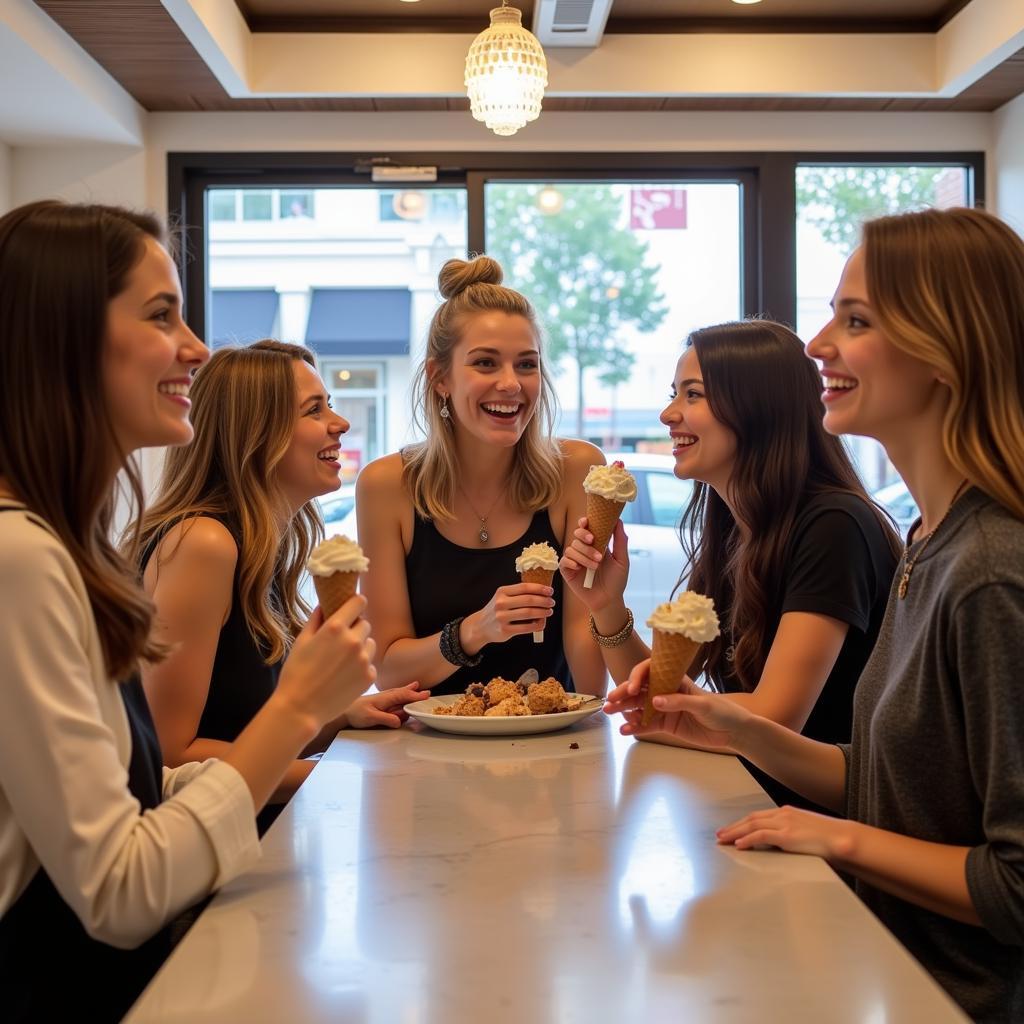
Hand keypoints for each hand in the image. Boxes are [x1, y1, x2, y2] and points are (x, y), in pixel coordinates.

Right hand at [276, 596, 376, 727]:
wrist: (301, 709)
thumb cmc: (296, 674)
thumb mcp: (301, 642)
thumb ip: (315, 620)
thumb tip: (324, 606)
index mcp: (335, 627)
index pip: (359, 602)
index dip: (355, 604)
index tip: (352, 609)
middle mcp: (353, 640)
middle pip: (364, 624)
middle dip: (355, 629)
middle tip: (340, 642)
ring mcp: (363, 659)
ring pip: (370, 643)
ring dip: (360, 647)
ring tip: (341, 661)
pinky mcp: (369, 676)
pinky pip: (370, 663)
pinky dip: (361, 666)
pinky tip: (344, 675)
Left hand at [345, 683, 429, 728]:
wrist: (343, 711)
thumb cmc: (355, 713)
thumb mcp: (370, 718)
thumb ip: (386, 719)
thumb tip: (400, 721)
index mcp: (385, 698)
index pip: (404, 695)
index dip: (415, 696)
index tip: (426, 696)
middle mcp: (385, 696)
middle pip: (403, 693)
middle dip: (415, 693)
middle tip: (428, 693)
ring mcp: (383, 698)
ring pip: (399, 693)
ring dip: (409, 692)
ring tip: (417, 686)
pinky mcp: (381, 701)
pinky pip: (395, 695)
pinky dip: (403, 692)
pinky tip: (407, 689)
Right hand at [461, 583, 554, 653]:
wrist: (481, 626)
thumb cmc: (497, 610)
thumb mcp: (502, 597)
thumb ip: (518, 594)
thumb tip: (542, 592)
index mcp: (502, 592)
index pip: (524, 587)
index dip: (539, 588)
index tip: (550, 591)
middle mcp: (501, 603)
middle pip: (528, 600)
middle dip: (543, 601)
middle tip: (552, 602)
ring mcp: (502, 617)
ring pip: (529, 613)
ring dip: (542, 612)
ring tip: (549, 611)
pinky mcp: (505, 630)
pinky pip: (526, 627)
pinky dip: (537, 625)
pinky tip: (541, 622)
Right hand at [559, 517, 629, 612]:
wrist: (609, 601)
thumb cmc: (616, 581)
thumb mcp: (622, 560)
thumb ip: (620, 541)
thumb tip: (618, 520)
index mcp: (595, 545)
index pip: (586, 528)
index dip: (584, 523)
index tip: (587, 522)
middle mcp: (583, 550)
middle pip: (576, 535)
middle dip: (584, 536)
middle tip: (593, 541)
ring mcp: (574, 560)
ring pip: (571, 548)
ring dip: (584, 554)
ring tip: (596, 565)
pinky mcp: (567, 571)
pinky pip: (564, 561)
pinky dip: (571, 562)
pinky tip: (579, 568)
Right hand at [603, 658, 750, 749]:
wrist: (733, 731)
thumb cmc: (722, 710)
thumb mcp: (702, 704)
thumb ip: (678, 702)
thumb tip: (655, 701)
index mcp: (675, 679)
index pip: (650, 672)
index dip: (637, 678)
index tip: (631, 689)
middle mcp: (666, 691)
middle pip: (640, 690)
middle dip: (623, 694)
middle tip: (609, 702)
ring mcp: (664, 708)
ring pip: (640, 707)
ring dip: (624, 710)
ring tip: (610, 714)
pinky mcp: (666, 725)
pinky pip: (647, 725)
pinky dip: (635, 727)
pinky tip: (624, 731)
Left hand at [716, 806, 856, 860]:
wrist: (843, 838)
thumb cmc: (828, 839)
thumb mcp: (805, 832)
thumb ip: (790, 834)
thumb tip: (779, 844)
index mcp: (787, 812)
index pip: (758, 816)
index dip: (742, 822)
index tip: (731, 829)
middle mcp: (783, 814)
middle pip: (751, 818)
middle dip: (734, 826)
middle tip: (720, 834)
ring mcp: (785, 823)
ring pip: (752, 825)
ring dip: (735, 833)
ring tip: (723, 840)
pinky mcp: (787, 835)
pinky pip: (761, 836)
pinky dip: (748, 839)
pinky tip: (739, 845)